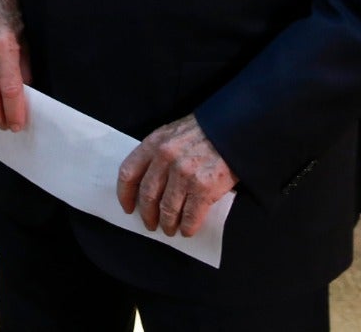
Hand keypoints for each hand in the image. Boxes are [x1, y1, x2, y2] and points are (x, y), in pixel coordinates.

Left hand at [117, 114, 237, 236]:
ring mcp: (184, 174)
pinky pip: (190, 216)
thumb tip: (149, 184)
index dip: (125, 194)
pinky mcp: (204, 188)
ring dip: (167, 224)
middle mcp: (166, 158)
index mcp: (154, 143)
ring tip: (169, 228)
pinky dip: (187, 227)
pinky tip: (187, 230)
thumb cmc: (204, 132)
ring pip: (167, 209)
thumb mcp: (173, 134)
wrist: (235, 130)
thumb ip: (158, 154)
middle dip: (147, 214)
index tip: (128, 207)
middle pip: (147, 195)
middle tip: (151, 223)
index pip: (128, 173)